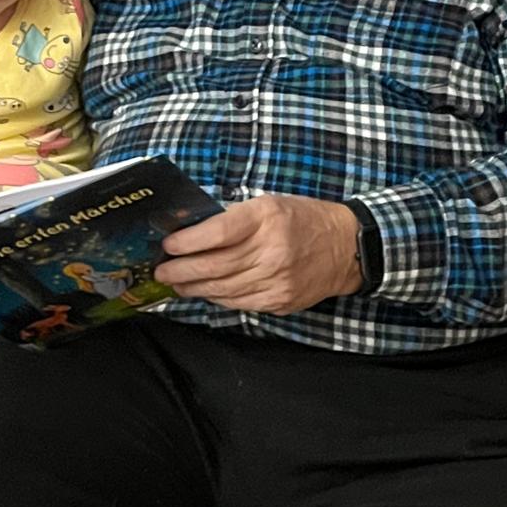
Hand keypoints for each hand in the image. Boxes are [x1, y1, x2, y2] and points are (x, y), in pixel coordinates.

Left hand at [156, 195, 362, 313]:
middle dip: (180, 270)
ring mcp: (276, 280)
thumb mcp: (270, 204)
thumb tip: (191, 232)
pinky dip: (215, 297)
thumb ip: (234, 218)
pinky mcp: (278, 301)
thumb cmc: (303, 219)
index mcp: (267, 218)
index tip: (168, 245)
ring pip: (221, 289)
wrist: (345, 248)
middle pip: (214, 266)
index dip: (187, 242)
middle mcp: (271, 251)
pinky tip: (203, 291)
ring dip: (192, 287)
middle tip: (160, 271)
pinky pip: (237, 302)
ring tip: (175, 282)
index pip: (217, 234)